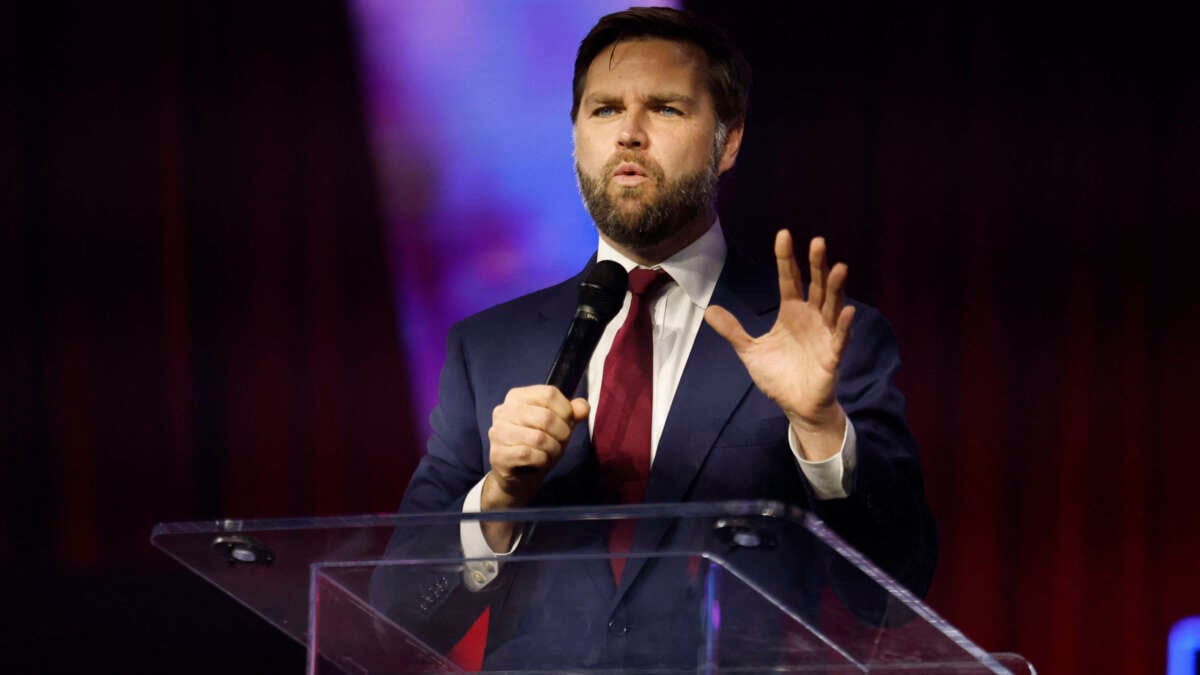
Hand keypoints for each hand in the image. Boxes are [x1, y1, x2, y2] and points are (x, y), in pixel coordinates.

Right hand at [481, 385, 588, 548]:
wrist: (520, 476)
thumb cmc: (539, 445)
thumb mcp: (559, 425)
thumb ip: (573, 413)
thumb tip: (583, 408)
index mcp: (517, 397)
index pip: (549, 394)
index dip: (566, 410)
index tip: (567, 423)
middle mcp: (503, 411)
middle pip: (545, 416)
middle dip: (562, 433)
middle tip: (561, 442)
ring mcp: (497, 433)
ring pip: (538, 438)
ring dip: (553, 449)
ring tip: (551, 453)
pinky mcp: (498, 455)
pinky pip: (529, 455)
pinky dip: (542, 460)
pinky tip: (540, 461)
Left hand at [705, 230, 853, 460]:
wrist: (796, 405)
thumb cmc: (778, 375)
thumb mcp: (750, 351)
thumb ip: (733, 330)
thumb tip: (709, 310)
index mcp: (792, 312)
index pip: (789, 279)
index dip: (786, 258)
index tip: (783, 235)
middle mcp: (811, 318)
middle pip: (815, 285)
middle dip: (816, 265)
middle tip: (817, 241)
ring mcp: (824, 335)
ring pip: (832, 306)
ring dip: (835, 288)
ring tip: (839, 268)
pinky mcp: (832, 356)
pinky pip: (840, 338)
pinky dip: (845, 325)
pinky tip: (848, 311)